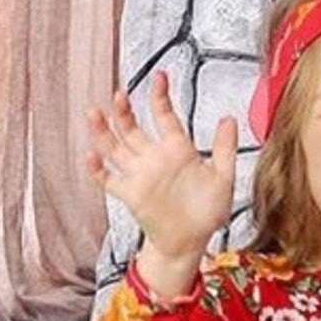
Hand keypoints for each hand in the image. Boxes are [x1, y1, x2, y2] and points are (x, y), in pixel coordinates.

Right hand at [86, 71, 238, 280]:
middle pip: (132, 129)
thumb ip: (224, 149)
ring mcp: (140, 176)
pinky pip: (108, 180)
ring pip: (115, 148)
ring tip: (94, 113)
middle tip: (119, 94)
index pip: (164, 117)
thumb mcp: (223, 177)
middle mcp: (155, 159)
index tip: (160, 77)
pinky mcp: (130, 195)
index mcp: (177, 150)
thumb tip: (229, 118)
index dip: (160, 97)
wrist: (192, 243)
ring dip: (103, 131)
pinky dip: (97, 169)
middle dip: (124, 111)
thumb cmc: (207, 212)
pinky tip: (91, 156)